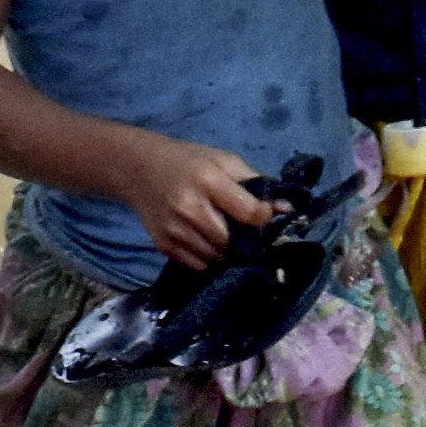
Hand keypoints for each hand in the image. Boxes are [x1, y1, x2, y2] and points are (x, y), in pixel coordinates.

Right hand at [120, 136, 276, 269]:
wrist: (138, 169)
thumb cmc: (188, 162)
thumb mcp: (223, 161)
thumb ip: (255, 183)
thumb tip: (286, 209)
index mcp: (208, 181)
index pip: (249, 213)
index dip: (264, 218)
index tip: (264, 215)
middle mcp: (189, 208)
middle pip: (233, 242)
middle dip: (246, 241)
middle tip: (250, 235)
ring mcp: (174, 230)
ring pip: (217, 258)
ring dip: (229, 254)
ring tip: (231, 239)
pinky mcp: (163, 246)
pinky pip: (198, 265)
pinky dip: (210, 260)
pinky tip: (210, 244)